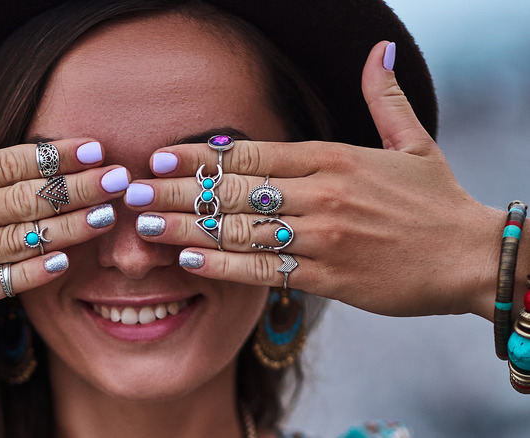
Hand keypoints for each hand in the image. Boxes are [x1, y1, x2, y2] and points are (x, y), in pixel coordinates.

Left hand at [127, 42, 501, 318]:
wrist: (476, 257)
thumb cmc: (438, 202)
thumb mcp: (415, 142)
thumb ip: (385, 98)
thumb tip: (379, 51)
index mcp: (334, 158)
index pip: (252, 151)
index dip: (200, 153)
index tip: (158, 154)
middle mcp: (323, 194)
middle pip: (236, 189)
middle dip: (178, 188)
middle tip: (133, 190)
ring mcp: (324, 237)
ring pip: (242, 229)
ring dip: (188, 224)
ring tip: (143, 224)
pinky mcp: (330, 278)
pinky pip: (266, 270)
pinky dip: (225, 265)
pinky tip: (190, 258)